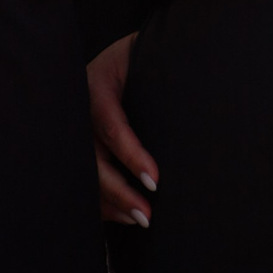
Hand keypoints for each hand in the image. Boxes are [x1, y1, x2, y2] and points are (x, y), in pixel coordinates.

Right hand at [89, 34, 158, 227]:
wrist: (123, 53)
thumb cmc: (145, 53)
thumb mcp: (150, 53)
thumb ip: (166, 69)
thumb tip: (198, 94)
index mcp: (96, 82)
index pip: (111, 124)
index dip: (131, 155)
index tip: (155, 180)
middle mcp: (79, 108)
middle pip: (92, 158)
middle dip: (119, 190)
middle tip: (147, 214)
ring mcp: (75, 128)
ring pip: (85, 174)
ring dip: (111, 201)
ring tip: (140, 219)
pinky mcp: (78, 146)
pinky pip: (83, 179)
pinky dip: (102, 202)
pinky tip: (124, 216)